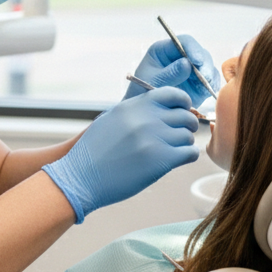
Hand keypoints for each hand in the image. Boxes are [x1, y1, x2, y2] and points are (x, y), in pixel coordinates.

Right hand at [44, 88, 199, 222]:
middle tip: (180, 135)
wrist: (81, 177)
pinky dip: (188, 156)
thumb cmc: (94, 151)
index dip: (183, 103)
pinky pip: (190, 153)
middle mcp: (147, 118)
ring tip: (174, 150)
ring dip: (185, 143)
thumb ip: (136, 110)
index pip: (173, 94)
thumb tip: (160, 109)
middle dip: (186, 126)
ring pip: (188, 136)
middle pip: (185, 116)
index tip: (183, 112)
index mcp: (135, 105)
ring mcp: (155, 138)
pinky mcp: (161, 160)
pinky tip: (178, 160)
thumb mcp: (112, 118)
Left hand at [126, 35, 220, 106]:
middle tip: (204, 76)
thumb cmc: (144, 92)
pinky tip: (208, 91)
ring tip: (206, 85)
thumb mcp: (153, 82)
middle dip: (204, 63)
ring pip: (207, 65)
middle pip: (199, 52)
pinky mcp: (199, 81)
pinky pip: (211, 79)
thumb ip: (170, 73)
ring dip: (209, 74)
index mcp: (165, 50)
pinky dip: (212, 84)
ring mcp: (191, 68)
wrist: (147, 111)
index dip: (192, 48)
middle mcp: (180, 56)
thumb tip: (187, 63)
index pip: (183, 41)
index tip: (197, 61)